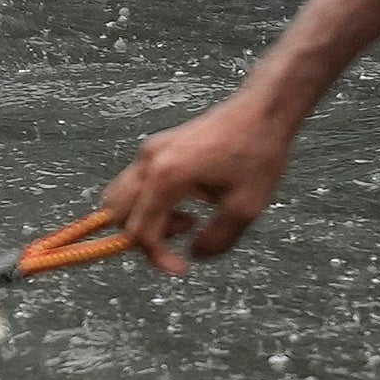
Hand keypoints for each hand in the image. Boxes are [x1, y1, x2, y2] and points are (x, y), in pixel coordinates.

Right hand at [102, 88, 300, 275]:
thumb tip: (194, 254)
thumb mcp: (246, 207)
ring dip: (146, 218)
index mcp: (166, 176)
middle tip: (183, 237)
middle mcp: (149, 161)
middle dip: (146, 237)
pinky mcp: (156, 147)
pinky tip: (189, 201)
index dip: (158, 258)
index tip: (182, 269)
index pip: (141, 232)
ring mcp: (149, 151)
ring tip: (188, 219)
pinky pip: (137, 184)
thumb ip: (217, 240)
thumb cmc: (258, 152)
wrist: (262, 110)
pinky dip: (152, 202)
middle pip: (118, 214)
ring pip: (121, 198)